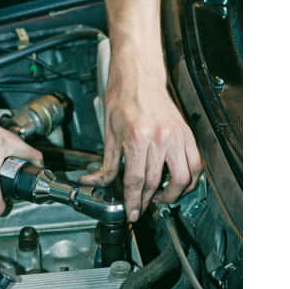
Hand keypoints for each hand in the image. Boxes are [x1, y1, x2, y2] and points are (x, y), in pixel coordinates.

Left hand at [80, 64, 201, 221]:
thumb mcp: (109, 132)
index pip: (137, 180)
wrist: (139, 76)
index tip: (132, 213)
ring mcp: (177, 136)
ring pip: (183, 178)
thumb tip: (93, 182)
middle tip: (142, 206)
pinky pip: (196, 163)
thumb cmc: (122, 98)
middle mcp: (160, 138)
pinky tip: (179, 182)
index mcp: (137, 137)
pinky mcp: (187, 133)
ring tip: (162, 197)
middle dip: (149, 201)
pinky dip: (190, 178)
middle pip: (157, 182)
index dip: (134, 201)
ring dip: (173, 194)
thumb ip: (106, 163)